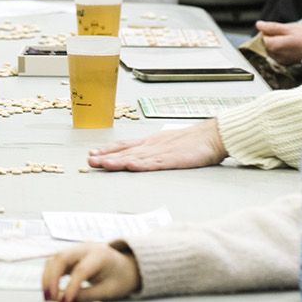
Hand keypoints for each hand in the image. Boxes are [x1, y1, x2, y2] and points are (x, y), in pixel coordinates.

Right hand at [42, 243, 141, 301]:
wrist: (125, 267)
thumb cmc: (119, 278)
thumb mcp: (107, 291)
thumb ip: (86, 296)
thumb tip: (63, 300)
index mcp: (100, 255)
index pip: (81, 270)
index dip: (71, 287)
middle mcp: (86, 248)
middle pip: (62, 257)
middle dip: (51, 278)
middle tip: (49, 297)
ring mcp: (77, 249)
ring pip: (55, 258)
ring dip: (47, 276)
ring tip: (47, 295)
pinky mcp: (71, 255)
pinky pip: (56, 262)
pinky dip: (50, 274)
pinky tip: (50, 288)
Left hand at [86, 119, 223, 171]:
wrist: (212, 135)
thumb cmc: (191, 141)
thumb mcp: (167, 144)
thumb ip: (153, 151)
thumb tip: (137, 158)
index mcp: (150, 142)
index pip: (124, 146)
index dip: (107, 150)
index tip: (92, 154)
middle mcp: (152, 145)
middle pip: (125, 152)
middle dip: (106, 157)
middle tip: (90, 162)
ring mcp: (162, 152)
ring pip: (136, 157)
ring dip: (118, 161)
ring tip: (103, 164)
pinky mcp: (174, 159)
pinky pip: (155, 163)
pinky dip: (142, 164)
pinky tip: (132, 166)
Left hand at [253, 21, 301, 66]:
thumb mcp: (293, 28)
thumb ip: (274, 27)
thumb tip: (259, 25)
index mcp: (278, 46)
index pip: (261, 39)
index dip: (266, 31)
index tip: (274, 28)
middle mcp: (279, 57)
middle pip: (266, 46)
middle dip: (271, 38)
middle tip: (285, 33)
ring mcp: (284, 62)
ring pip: (273, 51)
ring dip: (277, 44)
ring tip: (291, 40)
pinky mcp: (290, 65)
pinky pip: (280, 56)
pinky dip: (284, 50)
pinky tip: (294, 47)